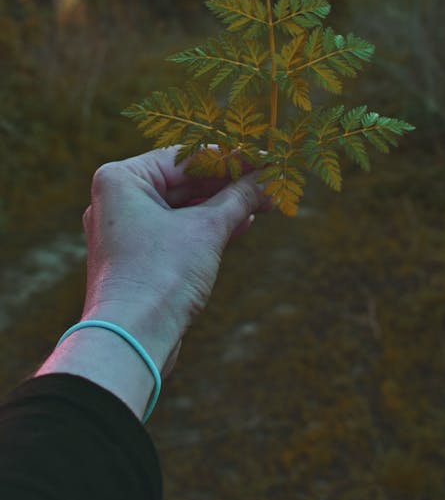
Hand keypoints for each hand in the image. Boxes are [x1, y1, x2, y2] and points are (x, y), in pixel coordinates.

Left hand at [81, 145, 272, 374]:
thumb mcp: (207, 229)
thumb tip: (268, 177)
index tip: (268, 159)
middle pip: (185, 180)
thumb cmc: (160, 276)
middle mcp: (118, 199)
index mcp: (122, 179)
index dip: (233, 158)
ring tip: (263, 201)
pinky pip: (177, 229)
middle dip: (231, 183)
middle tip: (271, 181)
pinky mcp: (138, 254)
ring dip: (224, 204)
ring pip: (183, 206)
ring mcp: (126, 228)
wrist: (130, 342)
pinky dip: (208, 226)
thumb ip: (239, 197)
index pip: (187, 157)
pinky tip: (242, 222)